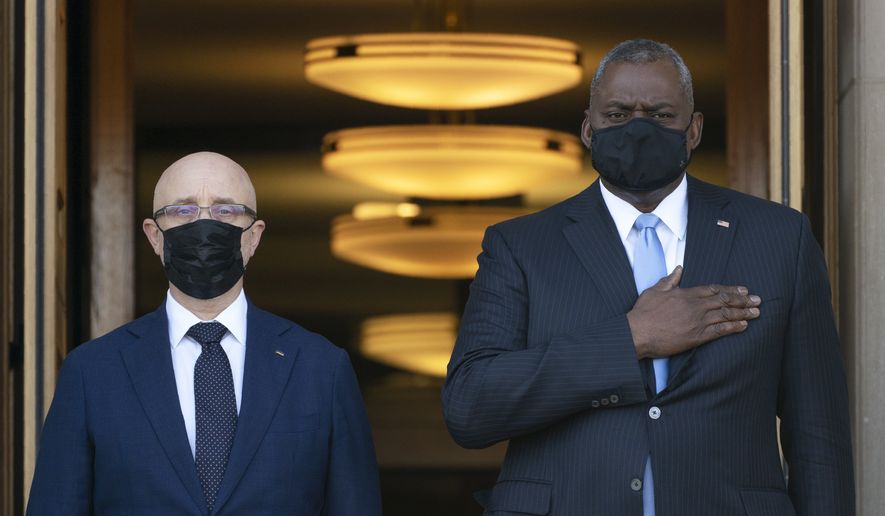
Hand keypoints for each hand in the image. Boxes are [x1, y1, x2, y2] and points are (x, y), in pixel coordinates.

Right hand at [627, 266, 761, 358]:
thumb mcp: (654, 290)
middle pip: (724, 300)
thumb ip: (669, 280)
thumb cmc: (643, 312)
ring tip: (756, 312)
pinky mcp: (697, 336)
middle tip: (757, 300)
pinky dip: (733, 327)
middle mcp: (695, 306)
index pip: (713, 289)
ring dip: (743, 313)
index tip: (743, 289)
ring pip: (725, 314)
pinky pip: (720, 331)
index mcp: (686, 293)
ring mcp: (697, 321)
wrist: (638, 332)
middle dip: (743, 300)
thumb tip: (679, 269)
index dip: (730, 289)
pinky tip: (744, 325)